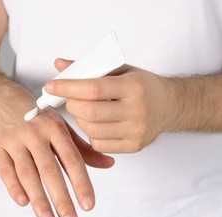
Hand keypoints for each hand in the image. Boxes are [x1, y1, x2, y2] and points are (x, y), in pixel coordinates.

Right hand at [0, 85, 113, 216]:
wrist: (1, 98)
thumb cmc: (37, 117)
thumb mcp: (60, 126)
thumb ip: (83, 148)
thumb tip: (109, 164)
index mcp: (55, 127)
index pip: (72, 159)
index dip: (81, 183)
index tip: (88, 205)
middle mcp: (35, 132)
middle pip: (49, 169)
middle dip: (60, 198)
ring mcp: (13, 139)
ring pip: (27, 173)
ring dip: (38, 199)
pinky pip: (5, 170)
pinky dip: (14, 187)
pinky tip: (24, 203)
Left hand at [45, 58, 177, 152]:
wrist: (170, 106)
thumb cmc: (142, 85)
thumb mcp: (120, 69)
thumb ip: (90, 67)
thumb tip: (59, 65)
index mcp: (134, 86)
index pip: (93, 88)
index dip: (68, 87)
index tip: (51, 86)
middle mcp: (137, 110)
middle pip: (90, 112)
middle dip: (72, 104)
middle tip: (69, 99)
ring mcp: (136, 131)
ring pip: (92, 130)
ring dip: (79, 119)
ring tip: (84, 110)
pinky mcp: (134, 146)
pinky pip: (99, 144)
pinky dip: (90, 133)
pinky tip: (96, 123)